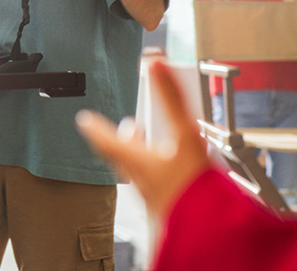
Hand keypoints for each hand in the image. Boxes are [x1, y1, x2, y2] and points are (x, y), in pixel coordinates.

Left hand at [75, 59, 210, 217]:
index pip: (104, 141)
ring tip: (148, 143)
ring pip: (139, 170)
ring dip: (140, 154)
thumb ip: (172, 98)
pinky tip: (174, 170)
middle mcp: (140, 180)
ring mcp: (154, 196)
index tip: (83, 120)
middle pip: (122, 156)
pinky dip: (158, 169)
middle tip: (125, 127)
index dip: (94, 128)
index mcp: (136, 162)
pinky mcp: (170, 208)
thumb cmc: (195, 188)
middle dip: (122, 139)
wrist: (212, 232)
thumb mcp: (185, 134)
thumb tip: (156, 64)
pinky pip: (156, 184)